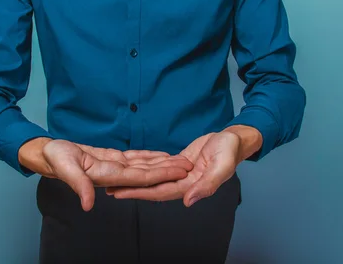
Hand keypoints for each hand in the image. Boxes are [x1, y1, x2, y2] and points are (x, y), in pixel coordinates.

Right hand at [18, 138, 192, 210]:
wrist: (48, 154)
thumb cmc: (54, 159)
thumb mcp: (64, 168)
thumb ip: (78, 184)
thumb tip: (88, 204)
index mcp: (107, 176)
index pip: (141, 177)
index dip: (161, 174)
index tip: (179, 171)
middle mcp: (115, 174)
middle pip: (148, 173)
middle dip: (169, 170)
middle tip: (191, 165)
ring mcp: (114, 167)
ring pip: (144, 165)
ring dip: (163, 163)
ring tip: (182, 160)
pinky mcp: (111, 159)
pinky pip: (134, 158)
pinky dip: (149, 156)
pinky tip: (161, 155)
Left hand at [107, 125, 261, 206]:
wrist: (234, 140)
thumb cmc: (230, 151)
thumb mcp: (222, 166)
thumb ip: (207, 185)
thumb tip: (189, 201)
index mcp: (191, 187)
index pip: (160, 192)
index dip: (139, 193)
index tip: (120, 193)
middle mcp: (183, 184)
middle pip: (152, 188)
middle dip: (130, 188)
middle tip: (108, 187)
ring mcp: (180, 174)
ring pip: (154, 179)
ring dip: (136, 180)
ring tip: (116, 178)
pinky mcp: (179, 164)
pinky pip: (160, 168)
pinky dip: (147, 168)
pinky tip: (134, 167)